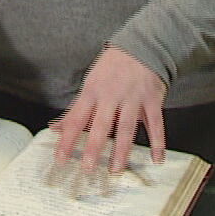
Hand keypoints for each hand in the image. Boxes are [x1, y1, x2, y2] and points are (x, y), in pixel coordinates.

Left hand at [53, 46, 165, 174]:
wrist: (143, 45)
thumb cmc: (112, 67)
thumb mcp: (90, 83)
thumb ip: (76, 109)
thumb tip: (56, 129)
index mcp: (93, 91)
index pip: (76, 119)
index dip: (67, 139)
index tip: (60, 159)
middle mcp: (112, 96)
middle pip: (102, 126)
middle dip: (94, 148)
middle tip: (88, 168)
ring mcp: (134, 98)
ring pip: (127, 128)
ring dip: (122, 151)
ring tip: (116, 169)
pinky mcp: (152, 100)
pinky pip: (156, 124)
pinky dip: (158, 142)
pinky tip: (156, 159)